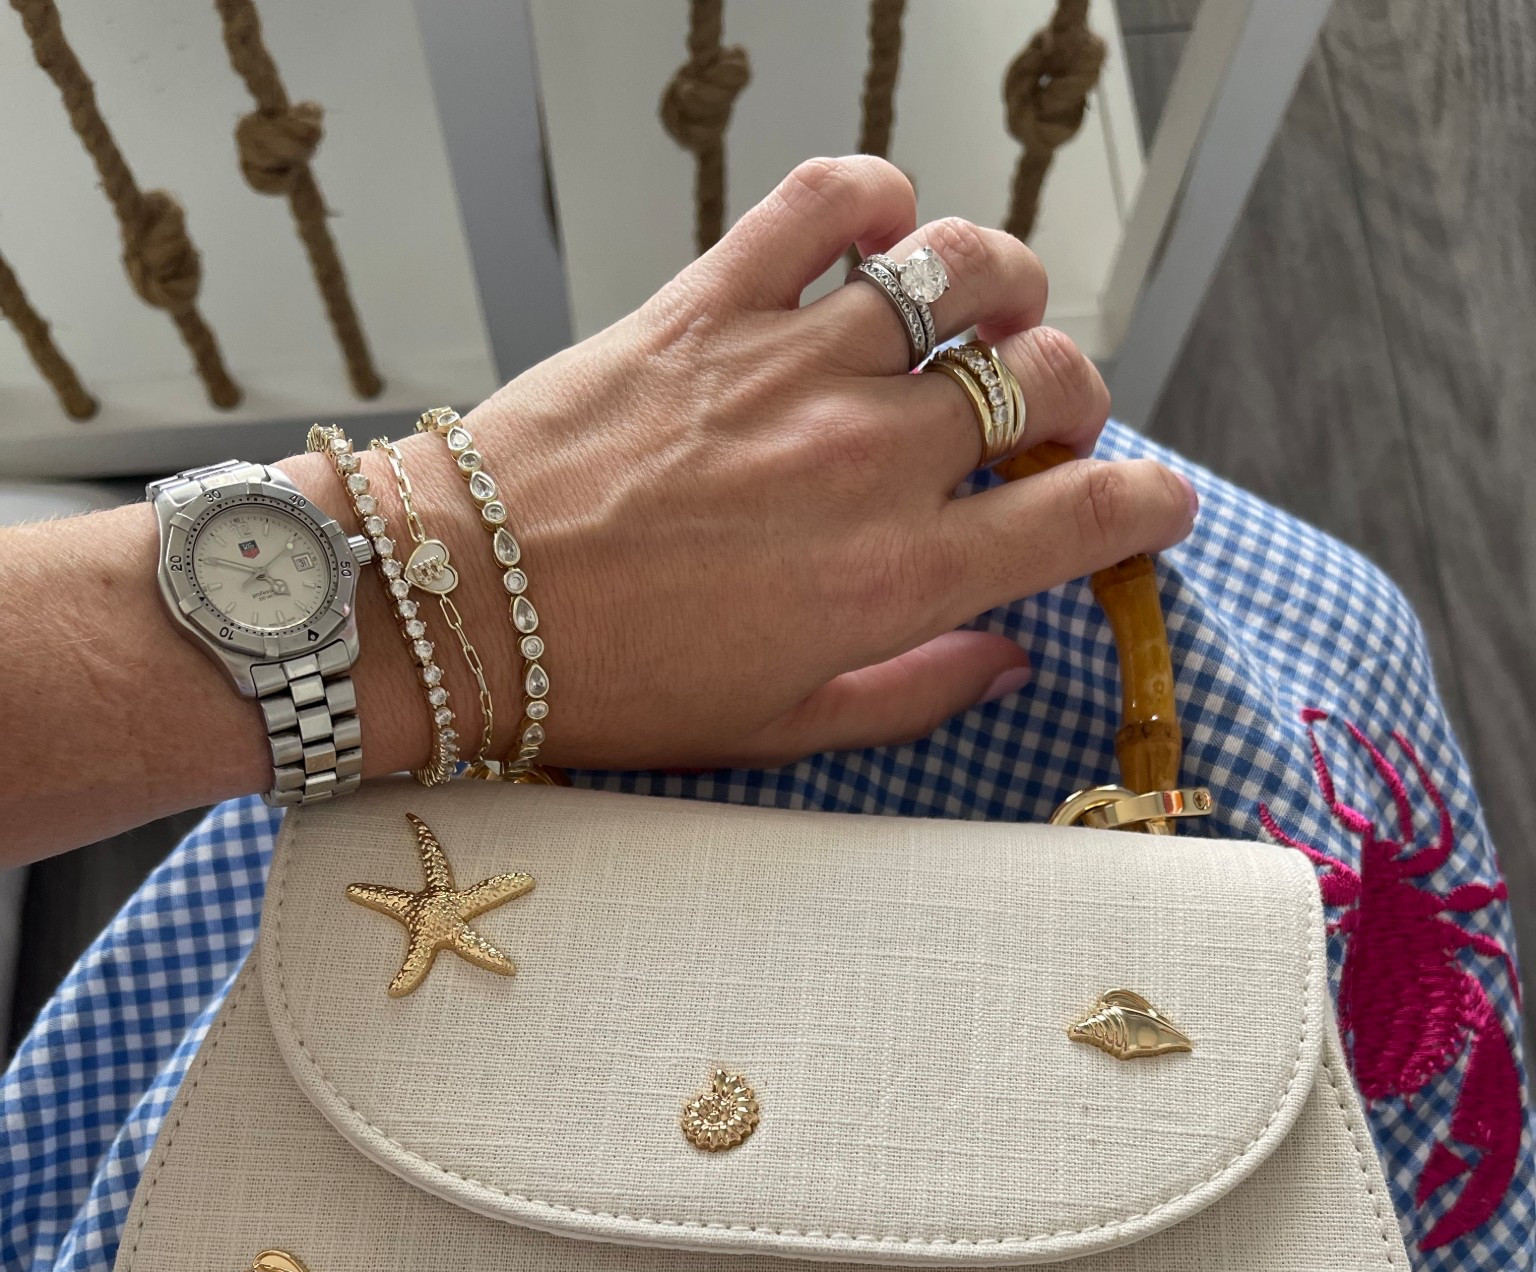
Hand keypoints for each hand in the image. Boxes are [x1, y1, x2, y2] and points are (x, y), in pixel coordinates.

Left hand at [436, 155, 1194, 771]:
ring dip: (1005, 288)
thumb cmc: (616, 684)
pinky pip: (827, 202)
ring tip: (985, 321)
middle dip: (1076, 401)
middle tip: (1039, 431)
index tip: (1151, 508)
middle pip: (1045, 377)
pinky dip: (875, 200)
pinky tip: (879, 238)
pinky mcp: (712, 300)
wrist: (459, 610)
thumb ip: (915, 692)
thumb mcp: (781, 730)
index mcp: (894, 577)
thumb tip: (1009, 658)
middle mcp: (866, 458)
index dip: (1147, 508)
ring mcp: (792, 365)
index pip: (1086, 514)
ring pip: (964, 269)